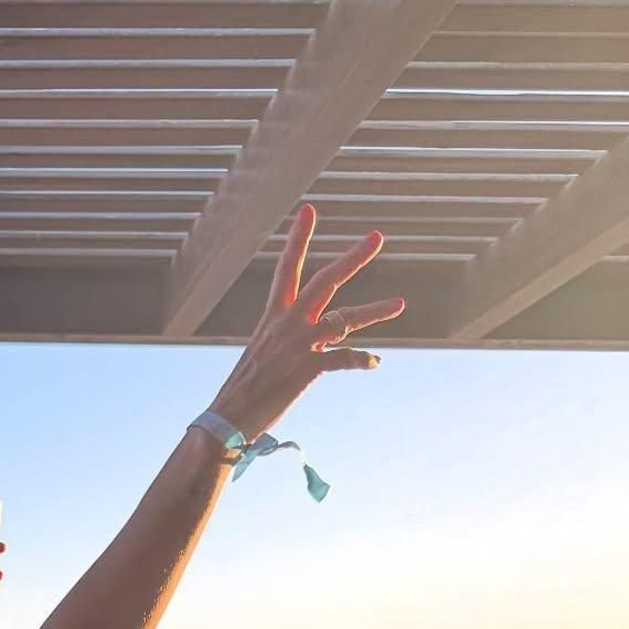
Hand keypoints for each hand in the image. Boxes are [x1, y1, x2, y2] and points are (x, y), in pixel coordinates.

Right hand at [209, 205, 405, 445]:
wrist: (228, 418)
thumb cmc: (242, 391)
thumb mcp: (261, 355)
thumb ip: (285, 342)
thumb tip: (301, 343)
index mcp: (274, 317)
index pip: (287, 269)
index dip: (298, 239)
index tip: (309, 210)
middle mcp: (288, 324)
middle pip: (326, 281)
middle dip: (353, 258)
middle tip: (377, 237)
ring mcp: (300, 345)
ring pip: (345, 319)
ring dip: (375, 310)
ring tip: (400, 304)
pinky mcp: (308, 369)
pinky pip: (344, 358)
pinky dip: (361, 359)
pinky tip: (373, 361)